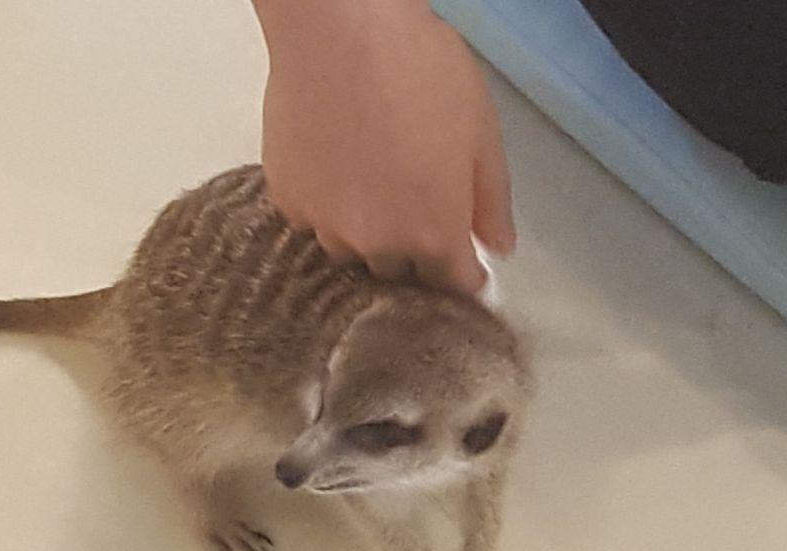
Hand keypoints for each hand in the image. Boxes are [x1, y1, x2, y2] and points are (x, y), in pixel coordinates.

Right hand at [253, 0, 515, 294]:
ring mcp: (326, 226)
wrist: (339, 30)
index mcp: (433, 233)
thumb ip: (492, 201)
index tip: (465, 264)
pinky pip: (314, 220)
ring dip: (367, 233)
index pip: (452, 285)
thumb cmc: (420, 70)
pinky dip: (329, 206)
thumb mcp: (481, 133)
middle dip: (415, 252)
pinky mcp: (288, 201)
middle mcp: (377, 244)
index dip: (463, 276)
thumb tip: (497, 248)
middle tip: (418, 207)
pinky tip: (337, 167)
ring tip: (373, 186)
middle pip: (400, 272)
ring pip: (352, 250)